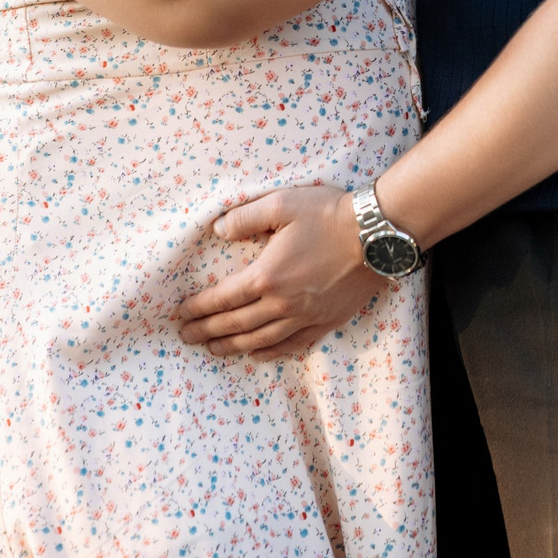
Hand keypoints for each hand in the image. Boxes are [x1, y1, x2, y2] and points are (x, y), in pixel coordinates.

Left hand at [173, 185, 386, 358]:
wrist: (377, 234)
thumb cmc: (329, 214)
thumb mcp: (281, 203)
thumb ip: (245, 217)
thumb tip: (217, 231)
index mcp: (266, 275)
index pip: (222, 298)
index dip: (198, 308)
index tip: (181, 314)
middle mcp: (282, 303)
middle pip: (235, 324)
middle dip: (207, 332)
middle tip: (186, 337)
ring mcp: (305, 317)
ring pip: (260, 340)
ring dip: (232, 347)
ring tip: (213, 350)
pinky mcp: (327, 322)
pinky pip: (293, 345)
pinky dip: (271, 353)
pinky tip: (258, 354)